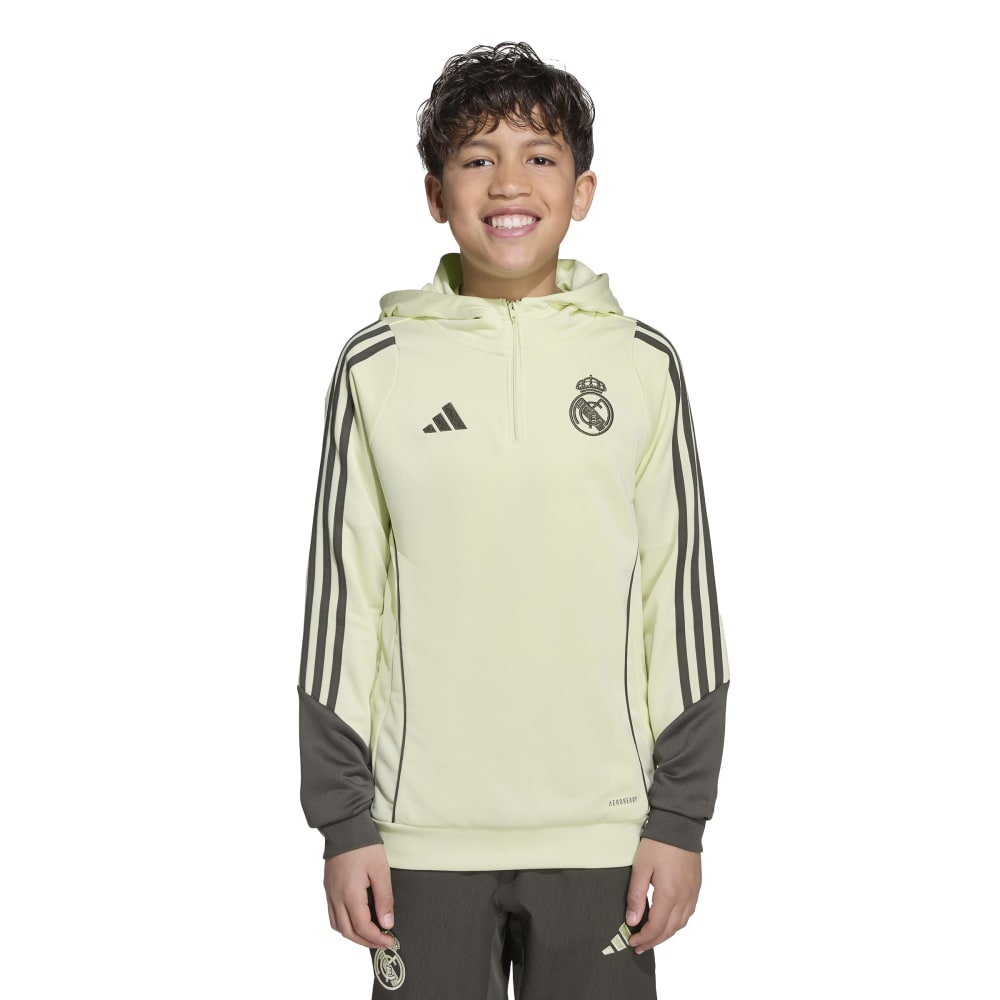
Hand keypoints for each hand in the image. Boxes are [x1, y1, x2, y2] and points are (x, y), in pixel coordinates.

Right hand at [323, 843, 396, 949]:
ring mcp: (330, 893)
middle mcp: (336, 897)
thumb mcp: (381, 870)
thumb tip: (387, 923)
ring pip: (337, 926)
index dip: (377, 939)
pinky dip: (344, 925)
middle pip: (348, 932)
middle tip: (382, 944)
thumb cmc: (364, 846)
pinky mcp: (328, 887)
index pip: (362, 927)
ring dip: (353, 935)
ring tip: (370, 936)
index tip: (390, 942)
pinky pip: (332, 915)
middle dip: (366, 942)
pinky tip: (355, 921)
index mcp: (350, 894)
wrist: (345, 827)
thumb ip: (384, 899)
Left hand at [625, 838, 701, 953]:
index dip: (644, 937)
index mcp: (670, 894)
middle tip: (639, 946)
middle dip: (654, 941)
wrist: (680, 824)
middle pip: (670, 930)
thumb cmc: (658, 843)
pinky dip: (677, 923)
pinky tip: (668, 921)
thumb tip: (632, 920)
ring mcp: (693, 892)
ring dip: (666, 934)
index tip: (632, 941)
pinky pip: (688, 913)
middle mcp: (685, 897)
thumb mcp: (640, 867)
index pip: (656, 927)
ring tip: (652, 937)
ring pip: (681, 924)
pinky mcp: (696, 886)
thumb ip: (636, 895)